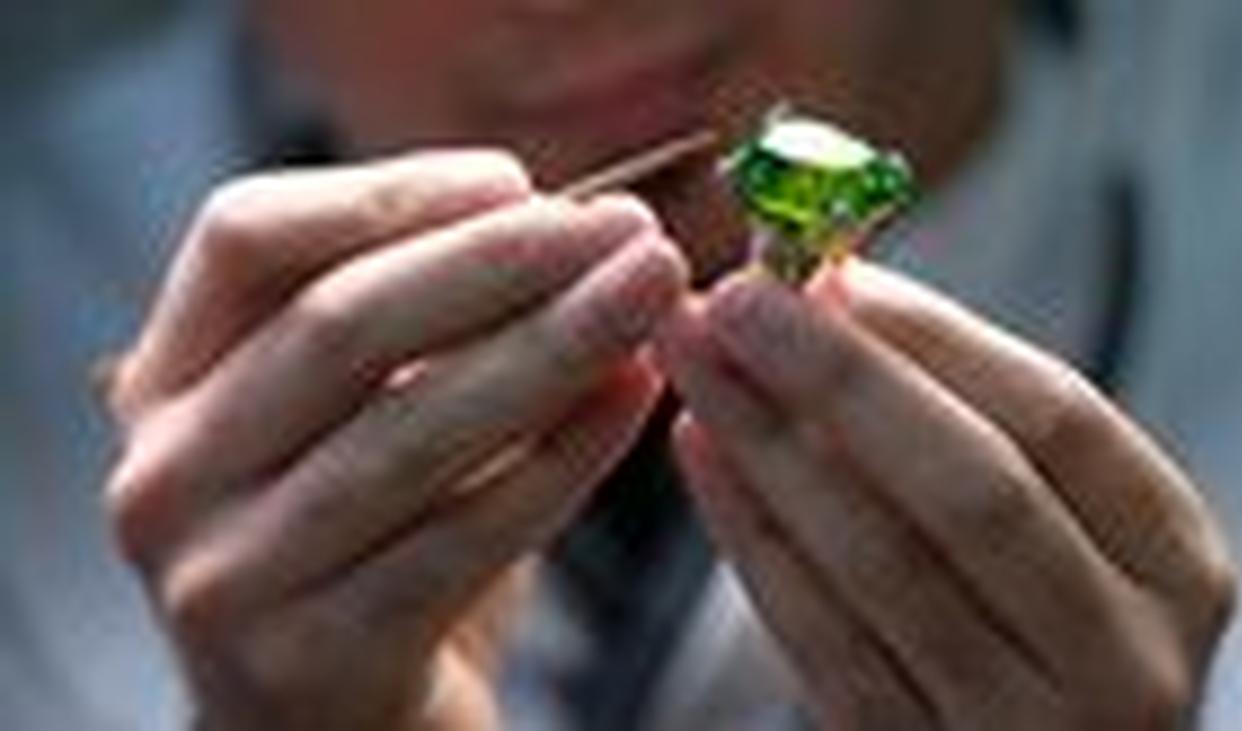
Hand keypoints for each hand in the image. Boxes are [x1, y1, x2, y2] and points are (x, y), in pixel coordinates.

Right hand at [101, 151, 687, 729]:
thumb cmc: (363, 547)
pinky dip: (563, 459)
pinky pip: (465, 538)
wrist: (333, 726)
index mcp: (169, 382)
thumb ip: (428, 326)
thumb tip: (569, 231)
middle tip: (626, 230)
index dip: (389, 194)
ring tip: (650, 293)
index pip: (246, 237)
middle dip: (503, 262)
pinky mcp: (313, 658)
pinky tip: (634, 400)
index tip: (518, 179)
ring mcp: (227, 576)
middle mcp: (170, 474)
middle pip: (339, 324)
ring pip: (411, 430)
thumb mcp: (358, 419)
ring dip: (554, 346)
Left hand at [655, 260, 1235, 729]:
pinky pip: (817, 639)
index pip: (1056, 422)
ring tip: (696, 359)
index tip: (830, 271)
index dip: (934, 339)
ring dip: (767, 443)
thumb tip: (835, 294)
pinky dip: (751, 534)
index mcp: (1171, 564)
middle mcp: (1117, 655)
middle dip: (837, 380)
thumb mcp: (1056, 517)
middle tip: (736, 298)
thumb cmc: (1038, 614)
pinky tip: (704, 452)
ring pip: (877, 564)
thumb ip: (968, 416)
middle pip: (970, 490)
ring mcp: (1017, 724)